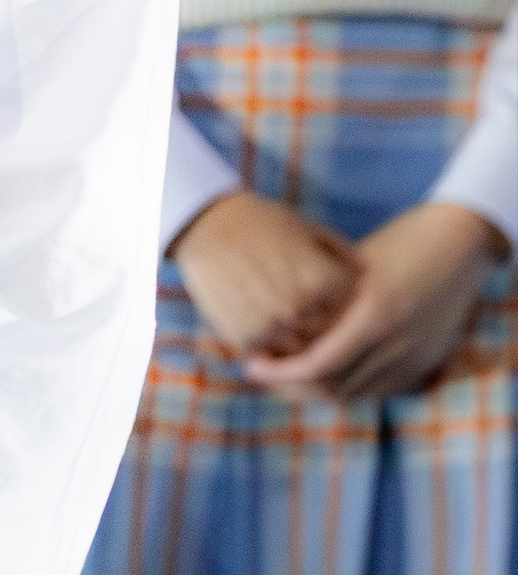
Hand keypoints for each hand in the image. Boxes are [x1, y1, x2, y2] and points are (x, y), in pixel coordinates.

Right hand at [172, 188, 358, 356]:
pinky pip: (264, 353)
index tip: (326, 298)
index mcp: (324, 281)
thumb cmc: (261, 221)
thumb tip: (368, 273)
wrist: (206, 225)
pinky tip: (257, 320)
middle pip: (323, 334)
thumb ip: (342, 253)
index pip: (348, 312)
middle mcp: (301, 307)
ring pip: (294, 348)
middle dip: (316, 325)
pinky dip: (264, 344)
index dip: (339, 306)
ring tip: (275, 314)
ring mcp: (272, 325)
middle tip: (296, 308)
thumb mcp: (309, 228)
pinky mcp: (244, 337)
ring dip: (290, 338)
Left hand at [245, 201, 507, 402]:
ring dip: (318, 390)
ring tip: (287, 376)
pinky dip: (349, 387)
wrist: (463, 242)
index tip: (251, 366)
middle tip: (262, 376)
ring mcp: (417, 357)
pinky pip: (380, 389)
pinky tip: (326, 373)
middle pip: (333, 388)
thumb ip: (323, 299)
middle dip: (291, 387)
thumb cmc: (402, 241)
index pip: (318, 366)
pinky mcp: (428, 362)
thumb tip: (273, 324)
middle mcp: (398, 343)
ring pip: (356, 394)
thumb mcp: (355, 265)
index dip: (280, 373)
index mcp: (375, 315)